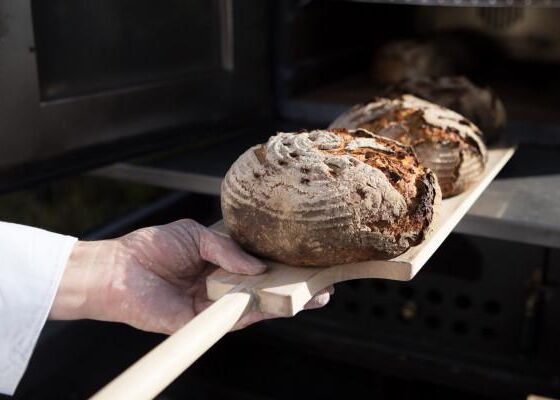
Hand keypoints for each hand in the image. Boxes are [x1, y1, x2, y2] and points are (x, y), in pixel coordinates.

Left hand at [50, 219, 332, 333]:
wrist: (119, 270)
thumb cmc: (152, 247)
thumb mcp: (196, 235)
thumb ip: (228, 250)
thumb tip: (258, 267)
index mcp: (220, 259)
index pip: (259, 262)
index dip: (283, 262)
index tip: (308, 259)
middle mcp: (222, 282)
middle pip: (264, 286)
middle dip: (293, 285)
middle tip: (323, 284)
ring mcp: (215, 303)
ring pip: (257, 304)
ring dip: (284, 301)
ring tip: (313, 296)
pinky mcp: (204, 320)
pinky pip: (236, 318)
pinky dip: (258, 312)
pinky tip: (280, 304)